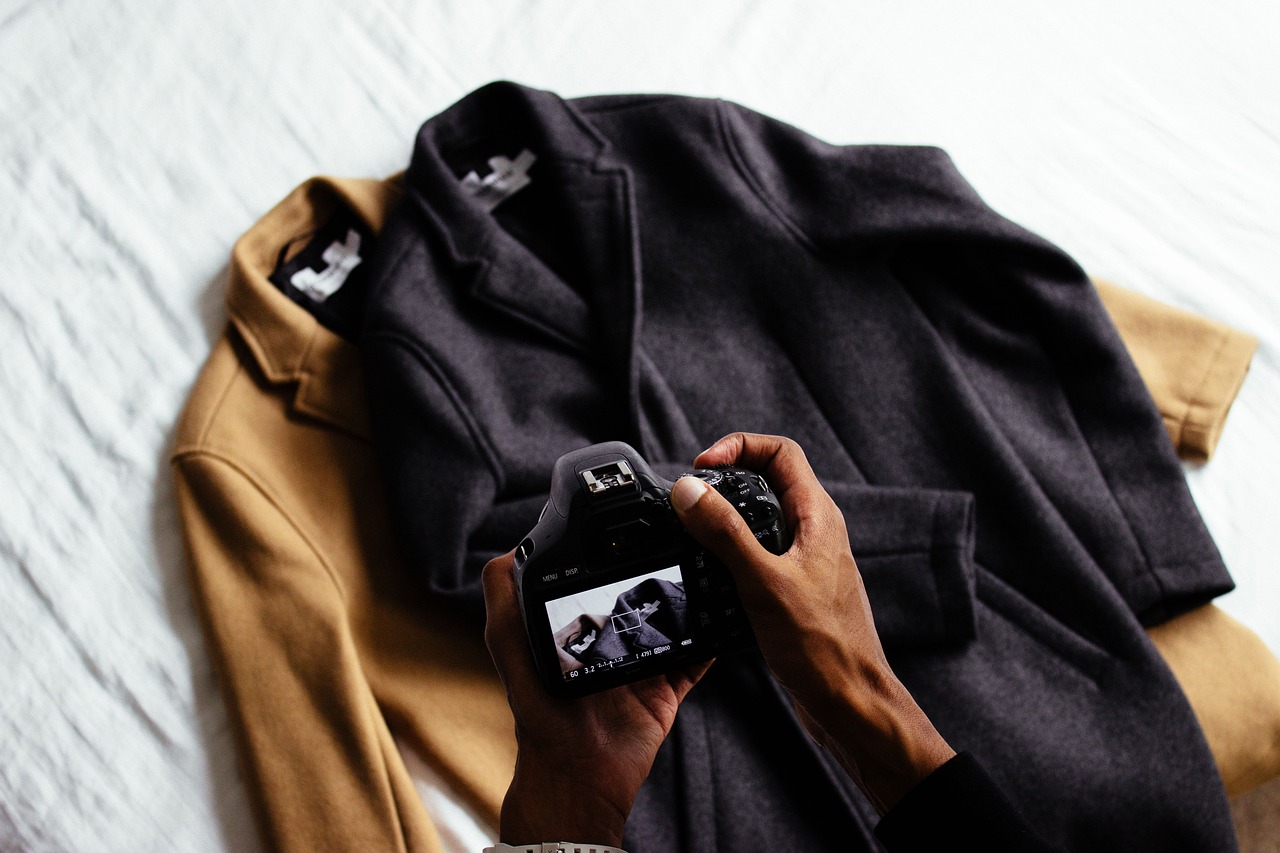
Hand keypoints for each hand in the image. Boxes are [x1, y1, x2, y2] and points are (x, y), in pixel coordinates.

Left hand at [482, 551, 710, 845]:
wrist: (580, 775)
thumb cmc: (538, 714)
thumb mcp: (509, 648)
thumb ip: (504, 602)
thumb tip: (511, 550)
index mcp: (575, 626)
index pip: (597, 577)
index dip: (612, 552)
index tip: (631, 521)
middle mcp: (609, 639)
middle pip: (640, 594)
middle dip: (659, 569)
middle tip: (682, 537)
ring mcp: (641, 662)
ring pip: (674, 620)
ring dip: (690, 598)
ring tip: (709, 566)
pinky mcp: (666, 688)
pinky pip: (696, 658)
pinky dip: (713, 639)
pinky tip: (726, 614)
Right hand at [669, 432, 955, 813]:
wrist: (850, 703)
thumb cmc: (823, 647)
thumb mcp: (763, 581)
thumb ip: (725, 533)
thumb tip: (689, 490)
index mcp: (817, 517)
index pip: (780, 452)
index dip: (738, 447)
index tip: (703, 467)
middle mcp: (814, 533)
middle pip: (766, 483)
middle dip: (724, 482)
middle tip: (690, 499)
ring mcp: (804, 563)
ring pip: (759, 523)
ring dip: (724, 523)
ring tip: (691, 535)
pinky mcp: (793, 592)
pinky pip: (756, 558)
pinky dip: (728, 559)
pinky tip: (708, 580)